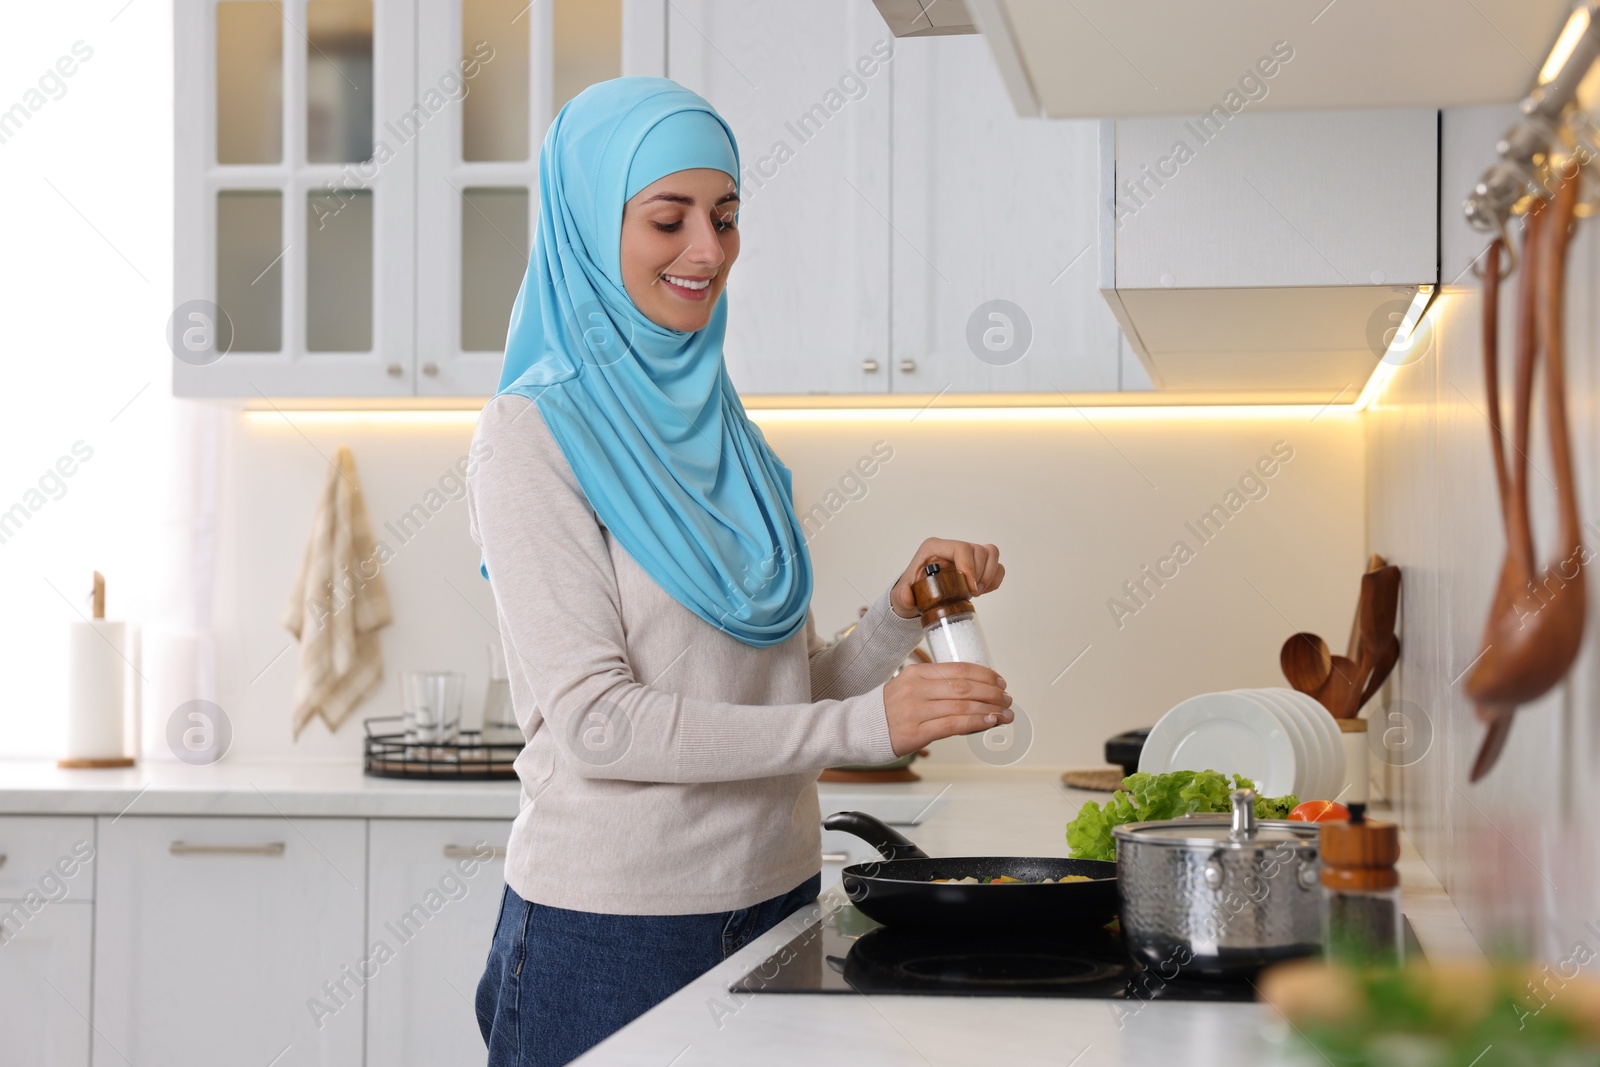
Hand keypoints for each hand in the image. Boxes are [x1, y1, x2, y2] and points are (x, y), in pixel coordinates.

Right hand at [883, 661, 1011, 755]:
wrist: (858, 729)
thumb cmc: (889, 710)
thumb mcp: (909, 687)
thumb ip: (937, 687)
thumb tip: (975, 693)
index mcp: (916, 673)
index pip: (958, 669)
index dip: (984, 675)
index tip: (1000, 682)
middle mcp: (916, 689)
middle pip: (964, 687)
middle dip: (992, 693)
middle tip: (1007, 699)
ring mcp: (915, 711)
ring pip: (962, 706)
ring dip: (990, 710)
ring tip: (1005, 714)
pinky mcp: (915, 733)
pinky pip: (952, 725)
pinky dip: (975, 722)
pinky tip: (989, 722)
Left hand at [890, 538, 1003, 618]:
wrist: (918, 597)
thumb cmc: (911, 590)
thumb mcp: (901, 596)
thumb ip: (902, 597)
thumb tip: (907, 597)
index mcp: (934, 548)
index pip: (960, 548)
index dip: (969, 567)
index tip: (970, 588)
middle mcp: (951, 547)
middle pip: (979, 550)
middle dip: (979, 575)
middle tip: (972, 593)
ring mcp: (966, 555)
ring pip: (990, 553)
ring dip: (989, 575)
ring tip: (977, 591)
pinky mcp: (976, 564)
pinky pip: (996, 565)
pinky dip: (994, 579)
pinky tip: (982, 590)